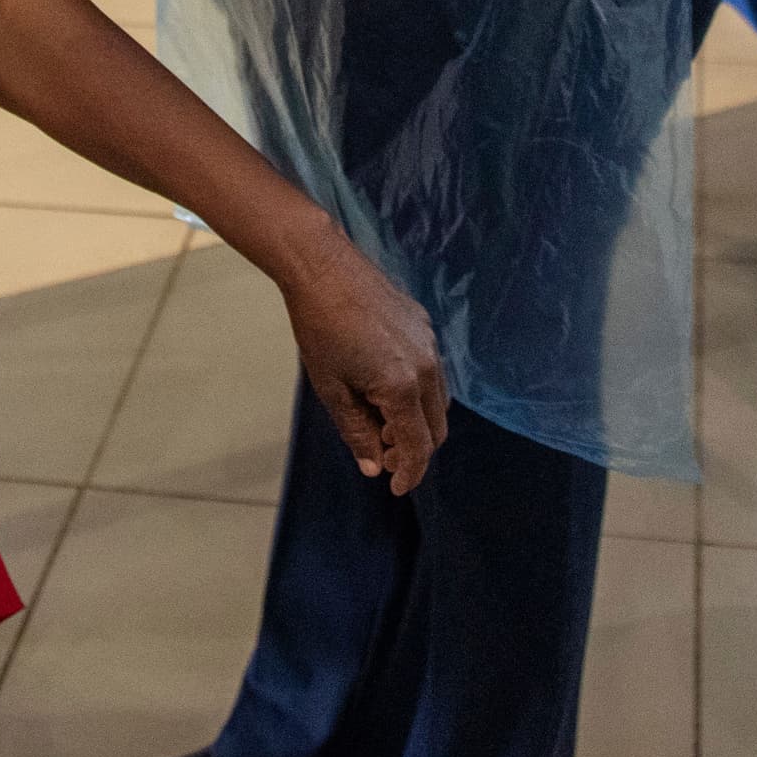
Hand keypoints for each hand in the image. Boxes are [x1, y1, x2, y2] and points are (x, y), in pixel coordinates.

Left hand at [272, 224, 447, 494]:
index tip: (395, 488)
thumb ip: (357, 432)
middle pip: (437, 428)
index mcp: (403, 387)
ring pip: (438, 400)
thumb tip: (373, 468)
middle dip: (414, 450)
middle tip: (382, 454)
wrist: (323, 267)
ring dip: (418, 421)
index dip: (409, 474)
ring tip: (381, 421)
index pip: (417, 447)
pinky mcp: (425, 326)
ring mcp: (430, 343)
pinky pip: (432, 372)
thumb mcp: (331, 390)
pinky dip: (418, 393)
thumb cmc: (319, 329)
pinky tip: (385, 387)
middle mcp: (427, 367)